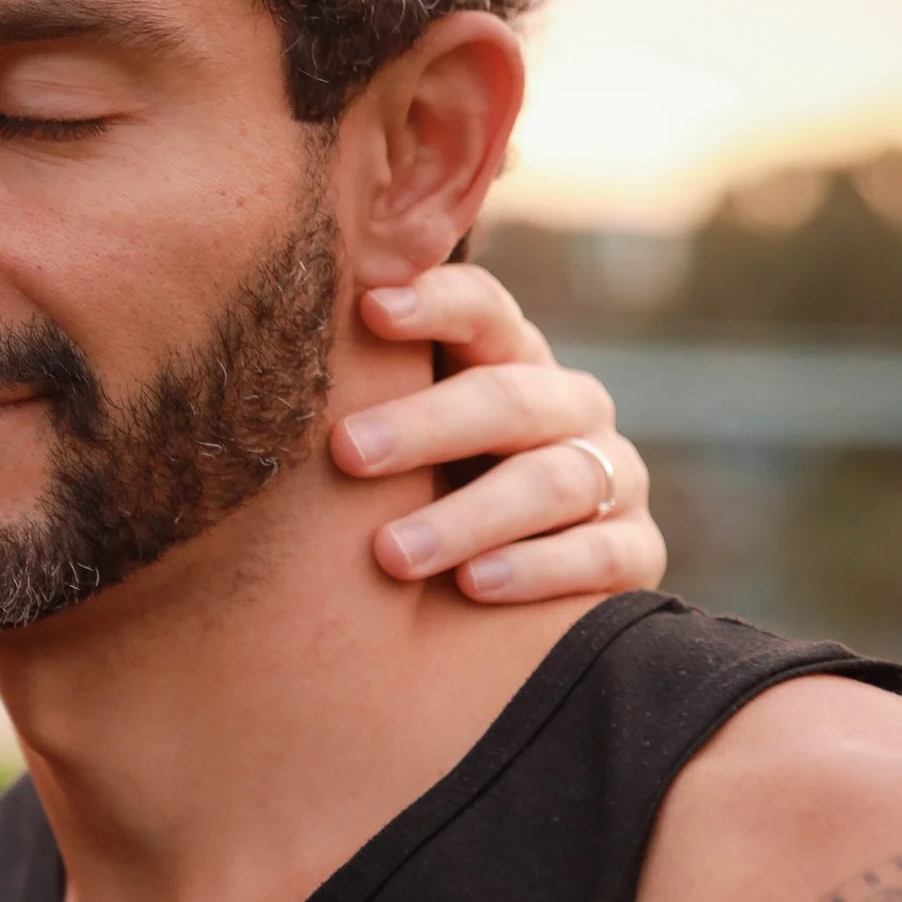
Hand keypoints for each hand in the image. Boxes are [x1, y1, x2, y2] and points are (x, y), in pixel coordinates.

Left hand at [330, 264, 665, 603]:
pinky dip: (536, 570)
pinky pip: (600, 555)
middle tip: (346, 452)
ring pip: (553, 481)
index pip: (482, 309)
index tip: (368, 310)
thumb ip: (359, 392)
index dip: (432, 304)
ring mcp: (613, 475)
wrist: (500, 597)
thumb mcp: (394, 441)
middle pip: (508, 397)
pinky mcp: (636, 550)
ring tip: (392, 554)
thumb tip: (266, 349)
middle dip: (424, 425)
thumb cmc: (415, 492)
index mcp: (508, 357)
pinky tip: (473, 586)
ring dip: (467, 518)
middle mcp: (568, 406)